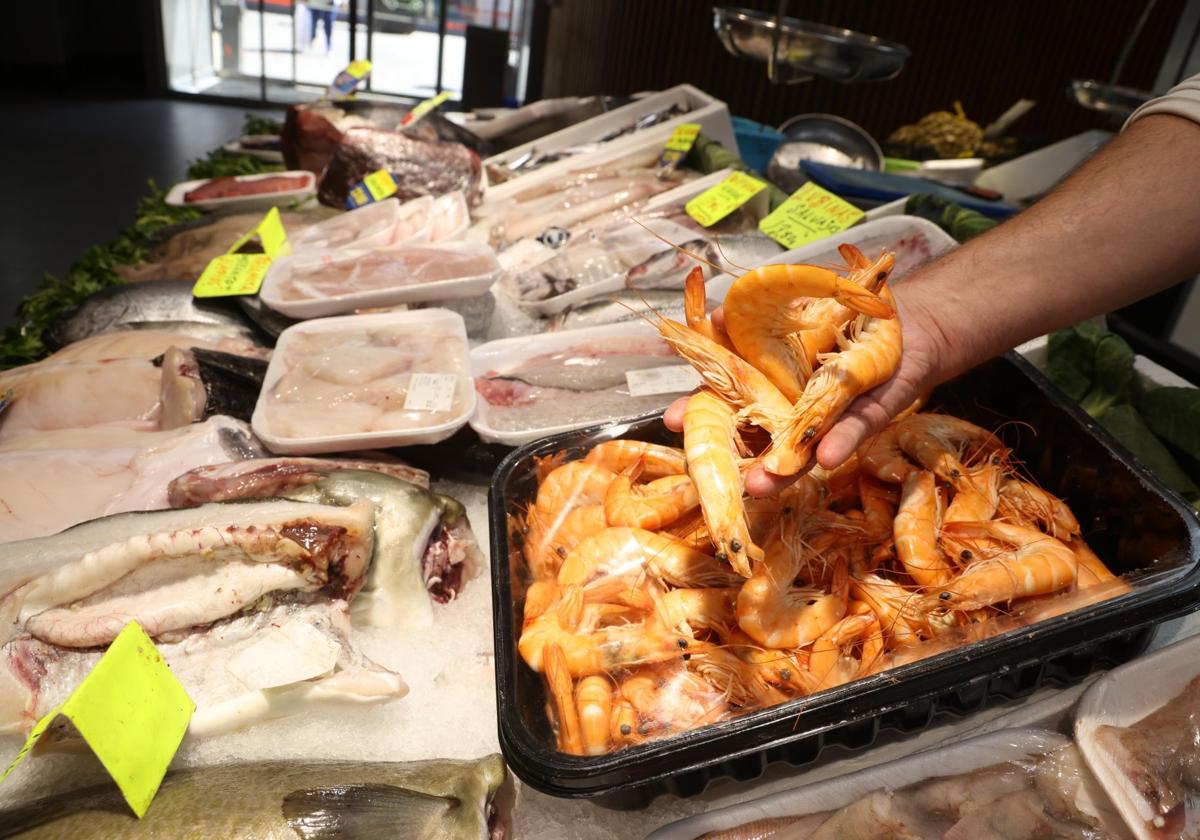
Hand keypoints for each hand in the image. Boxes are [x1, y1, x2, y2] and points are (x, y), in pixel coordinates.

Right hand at [663, 287, 953, 495]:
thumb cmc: (841, 322)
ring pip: (801, 451)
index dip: (700, 412)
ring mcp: (829, 420)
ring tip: (759, 486)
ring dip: (782, 470)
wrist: (906, 328)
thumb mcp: (793, 314)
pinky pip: (856, 430)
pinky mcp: (869, 417)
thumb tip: (719, 315)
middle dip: (733, 459)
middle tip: (707, 471)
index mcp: (768, 386)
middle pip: (758, 440)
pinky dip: (842, 442)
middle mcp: (793, 412)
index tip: (673, 419)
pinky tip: (825, 456)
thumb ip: (756, 323)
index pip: (727, 402)